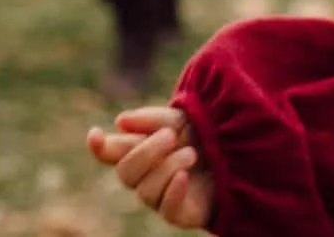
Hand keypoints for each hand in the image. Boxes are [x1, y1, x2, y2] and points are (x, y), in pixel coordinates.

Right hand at [88, 107, 214, 228]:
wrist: (238, 156)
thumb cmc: (202, 136)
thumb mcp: (180, 119)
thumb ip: (151, 119)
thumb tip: (119, 122)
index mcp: (140, 151)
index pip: (110, 153)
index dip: (98, 147)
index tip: (96, 133)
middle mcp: (145, 177)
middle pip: (125, 173)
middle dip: (146, 152)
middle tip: (170, 136)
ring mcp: (160, 197)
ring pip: (145, 192)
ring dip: (167, 167)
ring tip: (192, 153)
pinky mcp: (179, 213)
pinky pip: (166, 210)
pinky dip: (173, 192)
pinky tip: (184, 176)